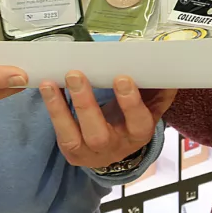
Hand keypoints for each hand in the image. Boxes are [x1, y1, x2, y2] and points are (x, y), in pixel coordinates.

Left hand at [40, 71, 176, 168]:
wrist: (118, 147)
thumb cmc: (134, 116)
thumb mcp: (150, 103)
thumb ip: (158, 86)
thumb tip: (165, 60)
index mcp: (139, 133)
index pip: (138, 122)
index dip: (130, 102)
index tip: (122, 77)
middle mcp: (116, 147)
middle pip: (99, 134)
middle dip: (86, 104)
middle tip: (75, 74)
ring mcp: (91, 153)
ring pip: (74, 136)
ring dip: (60, 109)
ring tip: (49, 83)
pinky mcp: (72, 151)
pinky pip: (60, 133)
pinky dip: (52, 110)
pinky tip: (47, 88)